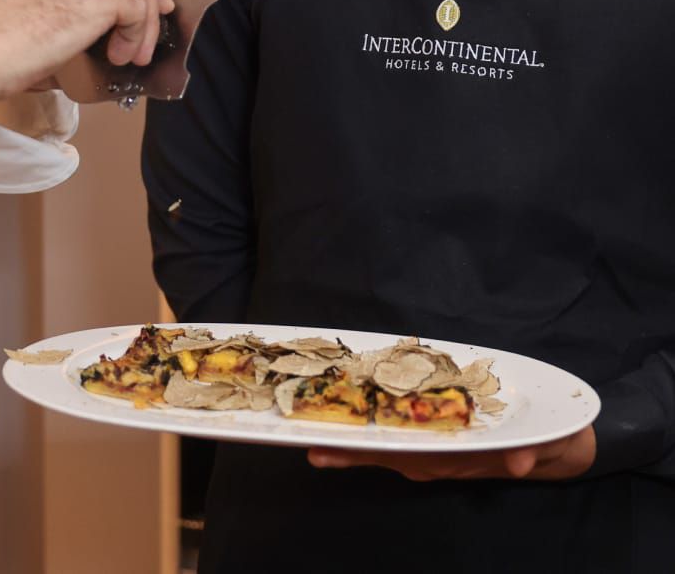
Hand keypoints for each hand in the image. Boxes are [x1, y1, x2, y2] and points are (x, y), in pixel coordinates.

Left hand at [307, 424, 594, 481]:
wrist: (560, 438)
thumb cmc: (547, 439)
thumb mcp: (545, 445)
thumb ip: (532, 452)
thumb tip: (516, 463)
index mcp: (454, 458)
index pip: (399, 457)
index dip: (360, 455)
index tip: (323, 452)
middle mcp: (437, 453)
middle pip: (381, 450)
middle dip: (343, 445)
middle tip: (301, 439)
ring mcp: (435, 441)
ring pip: (386, 438)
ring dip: (352, 430)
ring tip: (310, 419)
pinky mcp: (439, 423)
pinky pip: (400, 419)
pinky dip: (374, 412)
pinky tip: (348, 398)